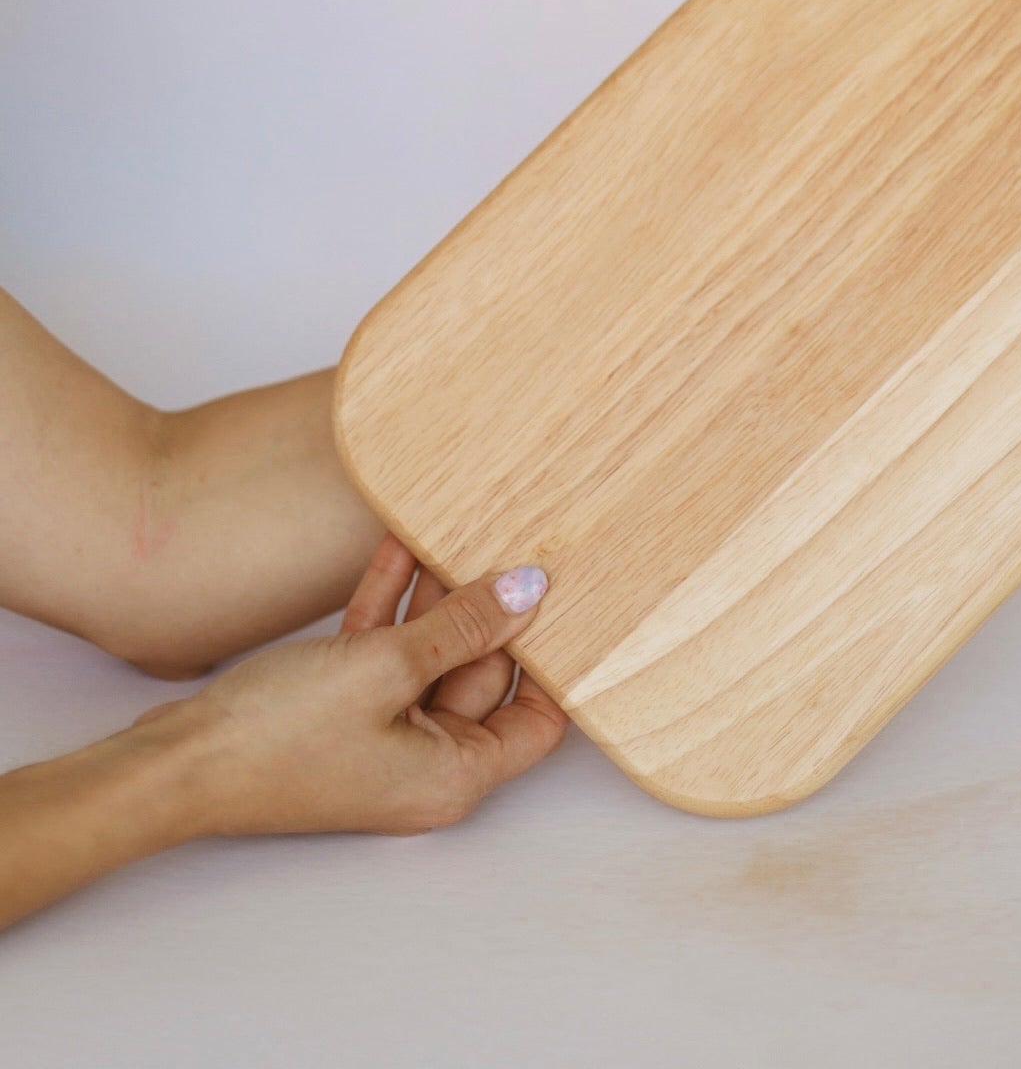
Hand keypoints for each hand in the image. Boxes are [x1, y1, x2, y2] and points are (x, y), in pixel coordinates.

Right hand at [157, 536, 566, 835]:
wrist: (172, 764)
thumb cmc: (277, 740)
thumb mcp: (385, 669)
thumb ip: (462, 626)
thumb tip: (528, 591)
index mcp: (455, 775)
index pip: (537, 721)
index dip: (552, 662)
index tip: (564, 600)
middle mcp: (427, 762)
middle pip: (482, 676)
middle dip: (489, 611)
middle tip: (509, 543)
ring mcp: (384, 734)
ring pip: (431, 653)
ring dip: (438, 594)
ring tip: (460, 529)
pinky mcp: (344, 709)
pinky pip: (385, 650)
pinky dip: (392, 604)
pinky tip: (402, 543)